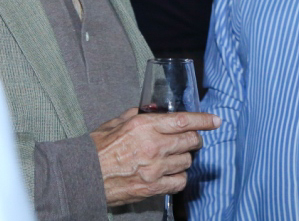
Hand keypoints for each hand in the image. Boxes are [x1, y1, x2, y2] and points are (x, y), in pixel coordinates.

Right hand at [91, 107, 220, 206]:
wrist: (83, 176)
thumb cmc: (96, 149)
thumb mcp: (114, 123)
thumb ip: (135, 115)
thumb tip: (148, 109)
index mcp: (144, 126)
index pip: (183, 121)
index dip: (203, 120)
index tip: (215, 120)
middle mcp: (154, 146)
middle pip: (190, 142)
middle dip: (196, 139)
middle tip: (193, 140)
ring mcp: (155, 169)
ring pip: (186, 162)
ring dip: (184, 158)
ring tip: (175, 157)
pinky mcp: (152, 188)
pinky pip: (179, 182)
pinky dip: (179, 177)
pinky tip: (171, 174)